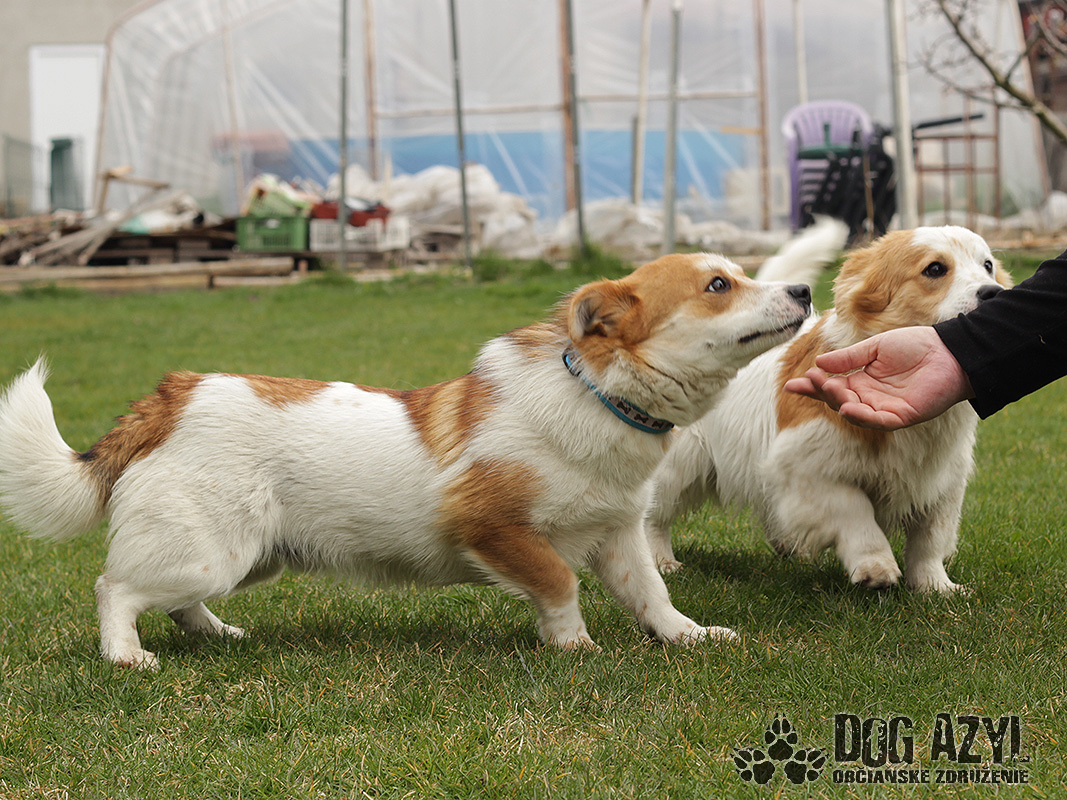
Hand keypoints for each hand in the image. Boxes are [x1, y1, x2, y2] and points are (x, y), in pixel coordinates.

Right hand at [784, 326, 973, 429]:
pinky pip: (878, 421)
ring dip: (840, 402)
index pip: (830, 386)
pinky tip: (849, 408)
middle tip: (814, 379)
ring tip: (830, 389)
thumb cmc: (916, 345)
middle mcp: (869, 397)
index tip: (791, 385)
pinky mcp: (902, 416)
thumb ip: (849, 358)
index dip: (812, 387)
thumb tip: (819, 362)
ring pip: (855, 412)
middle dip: (823, 391)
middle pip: (838, 400)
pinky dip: (862, 417)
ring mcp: (884, 409)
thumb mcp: (876, 347)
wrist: (949, 351)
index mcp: (861, 380)